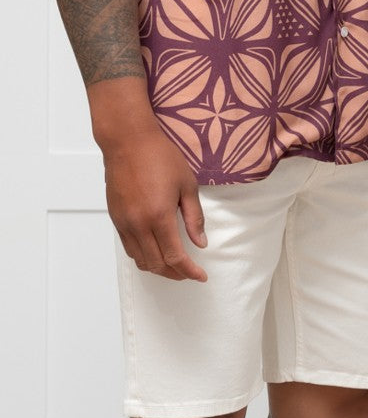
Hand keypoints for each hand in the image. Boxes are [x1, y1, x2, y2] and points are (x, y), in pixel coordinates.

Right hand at [102, 128, 207, 280]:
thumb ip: (194, 217)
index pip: (174, 256)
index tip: (201, 276)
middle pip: (156, 264)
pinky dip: (143, 256)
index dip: (189, 271)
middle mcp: (138, 224)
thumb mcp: (187, 185)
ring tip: (174, 265)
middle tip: (190, 272)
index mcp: (159, 216)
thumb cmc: (161, 157)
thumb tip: (200, 243)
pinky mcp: (116, 218)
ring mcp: (124, 223)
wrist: (127, 141)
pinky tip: (155, 251)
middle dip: (175, 273)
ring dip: (158, 268)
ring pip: (140, 259)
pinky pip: (129, 247)